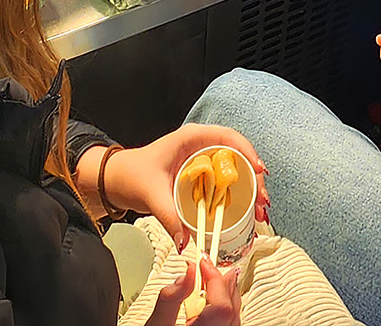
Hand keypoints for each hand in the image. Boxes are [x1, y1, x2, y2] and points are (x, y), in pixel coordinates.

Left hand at [103, 128, 270, 246]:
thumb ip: (170, 217)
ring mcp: (203, 162)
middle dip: (254, 179)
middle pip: (238, 157)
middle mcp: (201, 147)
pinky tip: (248, 213)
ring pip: (235, 172)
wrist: (117, 180)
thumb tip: (187, 243)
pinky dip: (238, 197)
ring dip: (250, 190)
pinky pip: (226, 184)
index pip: (227, 138)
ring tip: (261, 212)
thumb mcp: (152, 194)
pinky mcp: (202, 177)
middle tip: (263, 202)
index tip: (259, 170)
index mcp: (191, 139)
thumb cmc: (132, 175)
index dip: (247, 152)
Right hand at [145, 256, 239, 325]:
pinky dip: (224, 310)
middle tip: (208, 267)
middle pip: (232, 310)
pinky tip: (211, 302)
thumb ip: (169, 299)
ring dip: (226, 295)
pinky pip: (229, 325)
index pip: (220, 306)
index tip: (202, 263)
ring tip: (210, 280)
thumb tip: (186, 274)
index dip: (214, 279)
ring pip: (234, 318)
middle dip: (223, 283)